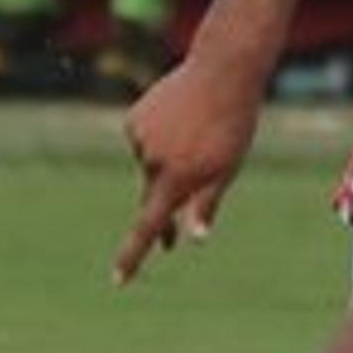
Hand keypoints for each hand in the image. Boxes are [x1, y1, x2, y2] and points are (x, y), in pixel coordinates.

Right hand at [114, 57, 261, 283]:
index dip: (133, 256)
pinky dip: (162, 136)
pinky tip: (182, 118)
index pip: (149, 226)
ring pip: (152, 164)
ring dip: (171, 159)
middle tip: (172, 239)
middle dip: (164, 213)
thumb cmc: (234, 124)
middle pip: (153, 196)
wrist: (222, 72)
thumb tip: (195, 239)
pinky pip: (147, 139)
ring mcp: (140, 138)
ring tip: (198, 132)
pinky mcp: (133, 119)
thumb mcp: (228, 168)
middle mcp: (152, 161)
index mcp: (178, 178)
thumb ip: (207, 203)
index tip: (118, 280)